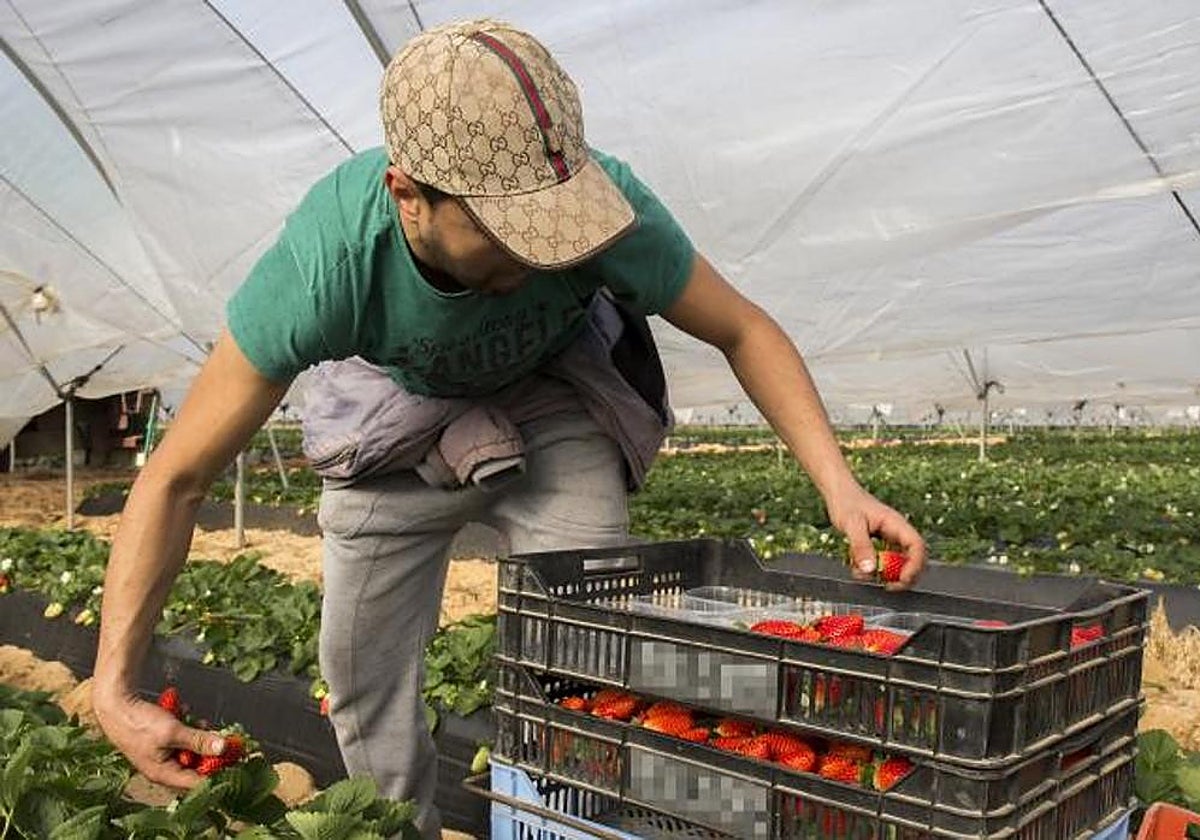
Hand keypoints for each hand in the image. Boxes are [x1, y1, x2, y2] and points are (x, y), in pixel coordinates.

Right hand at [92, 685, 226, 787]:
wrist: (116, 704)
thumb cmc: (139, 722)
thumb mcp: (173, 731)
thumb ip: (199, 740)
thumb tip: (224, 748)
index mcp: (163, 773)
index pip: (197, 782)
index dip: (217, 772)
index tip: (235, 760)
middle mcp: (163, 767)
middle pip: (196, 765)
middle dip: (209, 749)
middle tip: (224, 737)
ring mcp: (162, 753)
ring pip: (191, 748)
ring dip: (198, 734)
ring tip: (199, 721)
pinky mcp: (161, 740)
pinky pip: (182, 736)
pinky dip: (187, 725)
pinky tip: (184, 711)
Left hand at [823, 479, 925, 590]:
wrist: (838, 492)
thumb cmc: (847, 502)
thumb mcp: (852, 524)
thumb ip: (860, 546)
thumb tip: (870, 570)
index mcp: (897, 524)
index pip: (917, 547)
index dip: (914, 566)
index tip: (901, 579)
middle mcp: (897, 533)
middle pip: (913, 559)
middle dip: (903, 576)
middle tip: (887, 585)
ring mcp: (889, 539)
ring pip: (898, 563)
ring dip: (884, 574)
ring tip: (865, 574)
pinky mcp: (879, 544)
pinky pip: (883, 562)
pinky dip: (872, 569)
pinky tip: (857, 566)